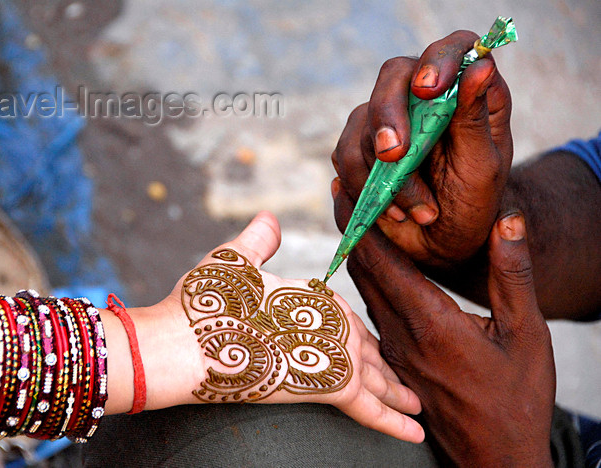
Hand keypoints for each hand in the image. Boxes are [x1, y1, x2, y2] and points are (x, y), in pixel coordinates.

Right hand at [133, 212, 423, 442]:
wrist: (186, 342)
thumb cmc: (204, 301)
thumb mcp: (233, 260)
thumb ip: (258, 240)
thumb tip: (270, 218)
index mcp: (313, 295)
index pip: (346, 318)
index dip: (355, 336)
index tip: (368, 349)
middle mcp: (331, 321)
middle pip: (366, 348)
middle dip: (383, 368)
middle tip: (405, 385)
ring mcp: (334, 352)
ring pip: (375, 377)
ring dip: (395, 394)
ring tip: (417, 408)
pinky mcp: (328, 385)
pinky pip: (370, 409)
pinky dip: (394, 423)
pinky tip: (415, 435)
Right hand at [332, 30, 513, 267]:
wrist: (442, 248)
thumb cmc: (473, 206)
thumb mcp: (482, 168)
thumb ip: (476, 119)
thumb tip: (481, 67)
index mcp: (464, 92)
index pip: (452, 48)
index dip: (439, 59)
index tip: (429, 89)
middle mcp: (422, 98)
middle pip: (393, 77)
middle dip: (388, 116)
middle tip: (394, 155)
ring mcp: (387, 121)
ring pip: (362, 121)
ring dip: (382, 171)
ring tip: (415, 212)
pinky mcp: (360, 148)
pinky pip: (344, 154)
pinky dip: (363, 185)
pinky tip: (392, 212)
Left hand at [346, 213, 554, 465]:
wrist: (495, 457)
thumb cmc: (516, 399)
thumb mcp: (526, 334)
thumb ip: (511, 275)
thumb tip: (505, 221)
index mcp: (428, 321)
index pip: (380, 260)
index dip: (361, 220)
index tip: (347, 188)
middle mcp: (398, 334)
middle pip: (362, 270)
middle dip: (351, 227)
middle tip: (344, 190)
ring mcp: (391, 351)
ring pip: (364, 291)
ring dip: (358, 254)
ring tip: (355, 220)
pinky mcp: (393, 362)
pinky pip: (372, 313)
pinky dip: (369, 282)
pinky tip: (375, 269)